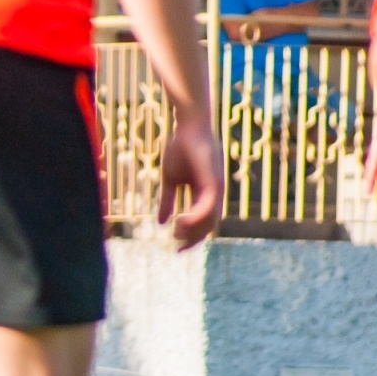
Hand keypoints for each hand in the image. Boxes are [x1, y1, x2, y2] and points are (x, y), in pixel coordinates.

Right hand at [158, 114, 222, 250]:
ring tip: (175, 233)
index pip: (202, 223)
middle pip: (208, 226)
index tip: (176, 248)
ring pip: (210, 220)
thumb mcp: (170, 180)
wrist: (188, 126)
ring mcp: (216, 188)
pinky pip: (207, 207)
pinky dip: (195, 218)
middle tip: (175, 246)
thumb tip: (160, 223)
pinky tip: (180, 221)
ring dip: (193, 231)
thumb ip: (167, 201)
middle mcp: (214, 194)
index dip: (190, 238)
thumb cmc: (179, 149)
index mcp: (204, 194)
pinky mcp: (213, 182)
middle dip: (192, 239)